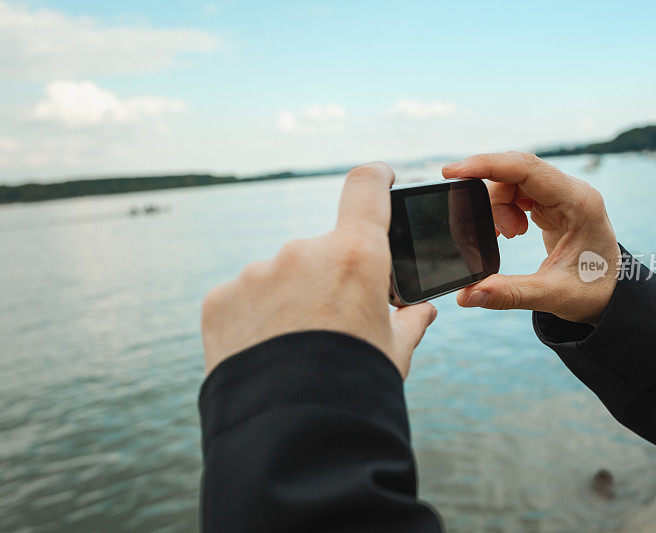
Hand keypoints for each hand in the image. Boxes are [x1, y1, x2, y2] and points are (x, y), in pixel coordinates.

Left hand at [201, 162, 436, 376]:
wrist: (292, 435)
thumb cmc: (355, 387)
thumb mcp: (394, 353)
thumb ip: (409, 322)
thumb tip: (421, 313)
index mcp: (356, 256)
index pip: (365, 189)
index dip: (375, 178)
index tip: (380, 176)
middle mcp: (302, 252)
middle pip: (321, 252)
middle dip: (327, 280)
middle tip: (330, 326)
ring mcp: (256, 273)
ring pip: (279, 277)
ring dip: (288, 301)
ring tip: (294, 351)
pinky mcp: (220, 299)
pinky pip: (243, 299)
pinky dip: (254, 319)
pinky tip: (264, 354)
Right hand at [442, 152, 619, 323]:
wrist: (612, 294)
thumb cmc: (591, 292)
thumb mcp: (551, 295)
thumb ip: (508, 294)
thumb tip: (466, 295)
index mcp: (578, 202)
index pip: (526, 169)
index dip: (487, 165)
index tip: (453, 172)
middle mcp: (570, 191)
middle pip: (514, 173)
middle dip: (489, 195)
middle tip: (478, 224)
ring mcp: (561, 195)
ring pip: (512, 182)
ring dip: (497, 207)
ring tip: (506, 237)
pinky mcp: (552, 204)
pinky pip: (517, 193)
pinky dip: (504, 210)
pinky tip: (509, 233)